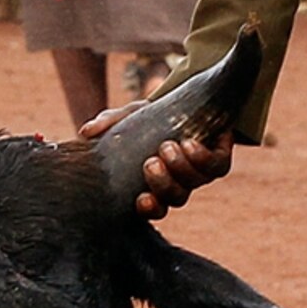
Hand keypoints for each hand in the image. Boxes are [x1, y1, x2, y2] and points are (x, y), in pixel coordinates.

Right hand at [80, 102, 234, 216]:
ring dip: (180, 168)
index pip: (153, 207)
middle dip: (162, 184)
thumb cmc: (157, 115)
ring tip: (168, 146)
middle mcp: (180, 182)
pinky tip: (189, 143)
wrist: (195, 98)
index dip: (148, 209)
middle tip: (151, 162)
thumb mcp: (131, 116)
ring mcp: (201, 172)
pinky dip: (201, 157)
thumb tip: (86, 131)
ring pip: (193, 183)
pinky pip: (216, 167)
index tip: (141, 199)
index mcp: (156, 182)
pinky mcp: (220, 158)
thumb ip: (110, 123)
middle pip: (174, 198)